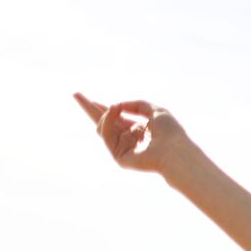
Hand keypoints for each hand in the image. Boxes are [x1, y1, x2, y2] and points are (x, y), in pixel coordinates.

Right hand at [73, 92, 195, 174]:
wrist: (174, 150)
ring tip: (113, 106)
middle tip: (75, 94)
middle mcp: (130, 140)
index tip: (92, 99)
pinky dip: (108, 121)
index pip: (119, 118)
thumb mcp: (154, 110)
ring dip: (106, 114)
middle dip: (91, 109)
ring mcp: (123, 149)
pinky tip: (113, 111)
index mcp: (140, 130)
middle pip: (105, 123)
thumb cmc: (170, 132)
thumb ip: (136, 105)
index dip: (106, 109)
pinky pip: (106, 134)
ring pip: (103, 128)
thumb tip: (117, 105)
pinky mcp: (118, 157)